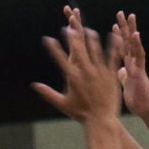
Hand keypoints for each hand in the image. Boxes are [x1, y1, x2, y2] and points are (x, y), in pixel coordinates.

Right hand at [32, 6, 121, 124]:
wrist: (100, 120)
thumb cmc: (81, 114)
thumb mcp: (62, 104)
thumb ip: (48, 93)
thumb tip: (34, 85)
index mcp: (73, 78)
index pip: (60, 59)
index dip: (53, 48)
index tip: (48, 39)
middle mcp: (85, 72)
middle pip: (78, 50)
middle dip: (72, 38)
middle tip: (68, 27)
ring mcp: (99, 72)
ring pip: (95, 50)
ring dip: (91, 38)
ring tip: (88, 30)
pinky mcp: (110, 74)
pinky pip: (112, 56)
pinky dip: (113, 46)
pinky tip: (113, 36)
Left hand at [113, 11, 148, 117]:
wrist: (147, 110)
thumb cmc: (137, 100)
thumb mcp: (126, 85)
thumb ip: (124, 76)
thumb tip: (120, 70)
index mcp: (129, 66)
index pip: (123, 48)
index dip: (119, 36)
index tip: (114, 25)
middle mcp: (134, 63)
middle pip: (129, 41)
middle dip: (125, 27)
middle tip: (121, 13)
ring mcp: (138, 66)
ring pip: (135, 44)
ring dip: (132, 30)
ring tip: (130, 16)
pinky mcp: (141, 72)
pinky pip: (140, 56)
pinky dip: (138, 45)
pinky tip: (136, 35)